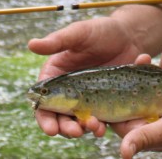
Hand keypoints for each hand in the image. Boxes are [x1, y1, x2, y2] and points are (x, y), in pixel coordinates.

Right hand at [28, 17, 143, 137]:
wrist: (130, 36)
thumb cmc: (100, 31)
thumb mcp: (79, 33)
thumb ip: (57, 41)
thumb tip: (31, 44)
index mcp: (56, 76)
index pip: (43, 102)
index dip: (44, 117)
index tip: (51, 129)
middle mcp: (69, 91)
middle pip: (61, 117)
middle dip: (66, 128)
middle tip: (76, 131)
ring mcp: (87, 99)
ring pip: (80, 122)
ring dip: (85, 129)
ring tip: (95, 127)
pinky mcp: (105, 103)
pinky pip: (100, 120)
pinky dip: (101, 126)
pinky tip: (106, 125)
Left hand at [108, 43, 161, 137]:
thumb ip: (145, 137)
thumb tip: (124, 154)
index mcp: (147, 130)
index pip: (122, 114)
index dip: (117, 95)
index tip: (122, 73)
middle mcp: (155, 121)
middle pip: (140, 93)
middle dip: (144, 72)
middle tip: (146, 56)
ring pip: (159, 84)